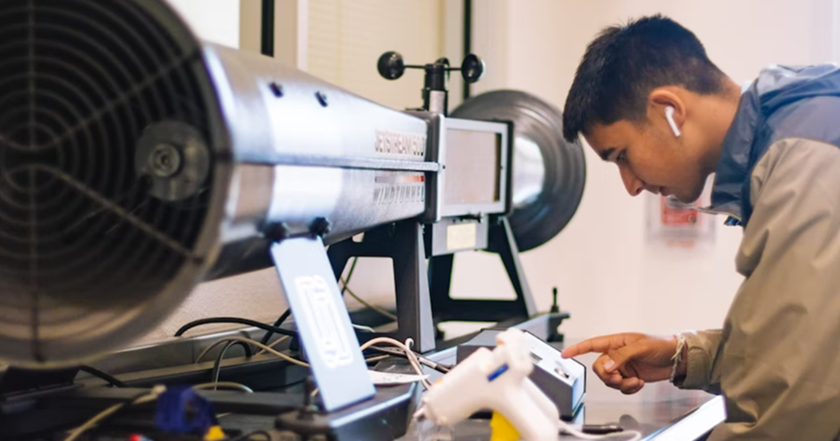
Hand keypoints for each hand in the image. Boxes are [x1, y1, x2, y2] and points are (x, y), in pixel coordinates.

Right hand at [561, 333, 679, 394]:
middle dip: (608, 376)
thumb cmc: (661, 345)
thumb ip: (621, 357)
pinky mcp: (629, 377)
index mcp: (616, 342)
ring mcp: (622, 366)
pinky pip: (620, 387)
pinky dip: (629, 388)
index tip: (565, 354)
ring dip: (621, 383)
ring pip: (609, 380)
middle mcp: (616, 354)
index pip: (592, 344)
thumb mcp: (640, 347)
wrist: (676, 359)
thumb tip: (607, 366)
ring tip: (635, 381)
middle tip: (620, 377)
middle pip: (599, 368)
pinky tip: (639, 383)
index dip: (577, 349)